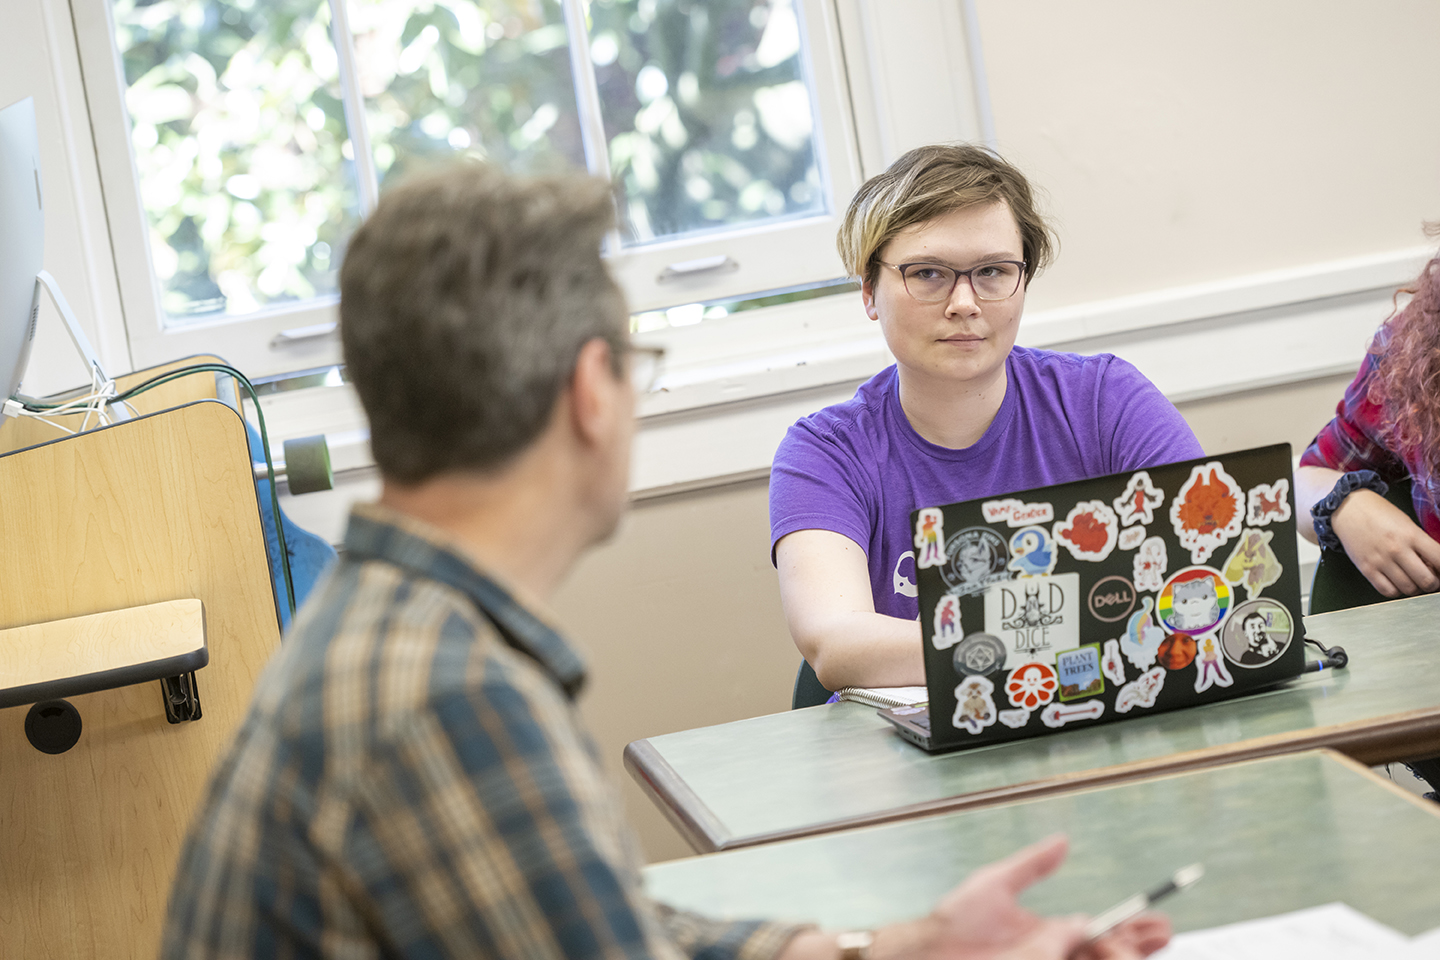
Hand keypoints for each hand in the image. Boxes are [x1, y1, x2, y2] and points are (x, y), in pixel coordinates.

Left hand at [893, 835, 1170, 958]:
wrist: (930, 952)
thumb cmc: (954, 922)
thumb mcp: (996, 884)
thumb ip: (1033, 865)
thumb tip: (1062, 840)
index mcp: (1049, 934)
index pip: (1099, 934)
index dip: (1131, 930)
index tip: (1161, 924)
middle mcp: (1052, 955)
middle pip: (1106, 954)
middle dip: (1137, 946)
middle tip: (1161, 937)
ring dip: (1123, 954)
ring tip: (1135, 949)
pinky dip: (1098, 959)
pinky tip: (1112, 954)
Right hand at [1331, 489, 1439, 596]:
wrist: (1348, 509)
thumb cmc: (1379, 513)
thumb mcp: (1407, 523)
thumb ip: (1421, 543)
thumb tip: (1433, 564)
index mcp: (1411, 535)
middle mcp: (1397, 549)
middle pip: (1427, 581)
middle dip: (1433, 583)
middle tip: (1430, 579)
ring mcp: (1381, 561)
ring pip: (1408, 589)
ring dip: (1415, 588)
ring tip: (1412, 580)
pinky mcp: (1366, 569)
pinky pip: (1387, 591)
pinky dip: (1396, 591)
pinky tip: (1396, 582)